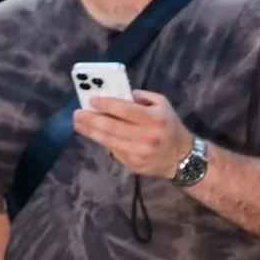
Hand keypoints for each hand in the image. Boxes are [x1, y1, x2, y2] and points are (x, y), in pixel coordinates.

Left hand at [69, 89, 194, 179]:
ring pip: (109, 141)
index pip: (125, 110)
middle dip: (91, 119)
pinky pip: (114, 151)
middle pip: (112, 127)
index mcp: (154, 119)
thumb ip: (141, 97)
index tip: (92, 100)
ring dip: (91, 132)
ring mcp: (139, 153)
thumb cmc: (169, 126)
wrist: (182, 157)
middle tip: (78, 113)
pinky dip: (103, 142)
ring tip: (78, 124)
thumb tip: (117, 94)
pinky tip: (95, 134)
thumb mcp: (162, 104)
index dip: (106, 104)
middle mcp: (146, 137)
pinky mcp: (134, 165)